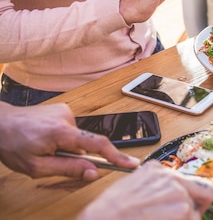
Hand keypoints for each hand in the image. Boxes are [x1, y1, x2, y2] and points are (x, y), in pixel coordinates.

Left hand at [0, 102, 138, 179]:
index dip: (116, 156)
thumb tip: (93, 172)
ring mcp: (65, 111)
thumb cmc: (12, 144)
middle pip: (87, 143)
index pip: (98, 145)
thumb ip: (68, 169)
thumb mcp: (37, 167)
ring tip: (44, 148)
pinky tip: (46, 138)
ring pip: (77, 138)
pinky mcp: (62, 110)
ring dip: (67, 147)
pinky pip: (71, 129)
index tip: (131, 164)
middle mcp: (68, 117)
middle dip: (77, 156)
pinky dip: (63, 138)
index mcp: (62, 132)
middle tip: (55, 162)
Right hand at [78, 161, 212, 219]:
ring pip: (196, 213)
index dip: (192, 196)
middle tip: (187, 216)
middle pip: (206, 191)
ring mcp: (179, 194)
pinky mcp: (182, 210)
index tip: (191, 205)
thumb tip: (164, 194)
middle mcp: (172, 178)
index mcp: (157, 170)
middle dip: (200, 206)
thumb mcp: (130, 186)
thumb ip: (153, 185)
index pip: (189, 180)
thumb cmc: (109, 211)